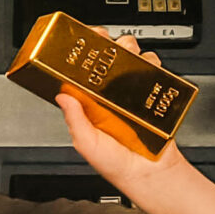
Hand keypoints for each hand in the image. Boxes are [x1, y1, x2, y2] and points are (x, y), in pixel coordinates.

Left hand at [54, 36, 198, 205]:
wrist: (149, 174)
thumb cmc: (115, 164)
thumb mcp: (86, 143)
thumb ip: (75, 120)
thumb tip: (62, 96)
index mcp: (89, 104)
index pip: (81, 72)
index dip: (79, 54)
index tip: (79, 40)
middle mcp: (109, 95)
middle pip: (106, 58)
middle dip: (106, 42)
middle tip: (105, 39)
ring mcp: (131, 93)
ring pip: (130, 59)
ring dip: (128, 48)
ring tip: (127, 51)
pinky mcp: (151, 95)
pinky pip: (153, 71)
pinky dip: (151, 61)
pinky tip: (147, 64)